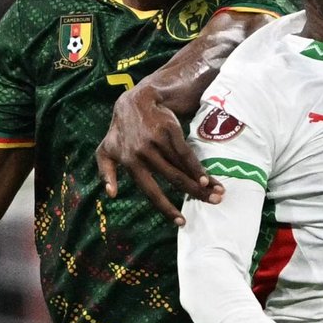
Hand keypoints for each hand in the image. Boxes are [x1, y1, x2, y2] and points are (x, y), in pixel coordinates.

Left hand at [96, 84, 222, 225]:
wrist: (136, 100)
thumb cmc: (121, 130)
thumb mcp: (106, 149)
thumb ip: (106, 171)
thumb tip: (111, 194)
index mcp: (130, 163)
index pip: (150, 191)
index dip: (166, 207)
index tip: (180, 221)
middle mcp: (144, 154)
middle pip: (173, 179)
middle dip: (194, 194)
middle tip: (211, 204)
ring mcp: (157, 142)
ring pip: (182, 167)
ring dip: (201, 183)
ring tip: (217, 193)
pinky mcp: (169, 131)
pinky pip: (186, 153)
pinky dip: (198, 167)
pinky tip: (208, 178)